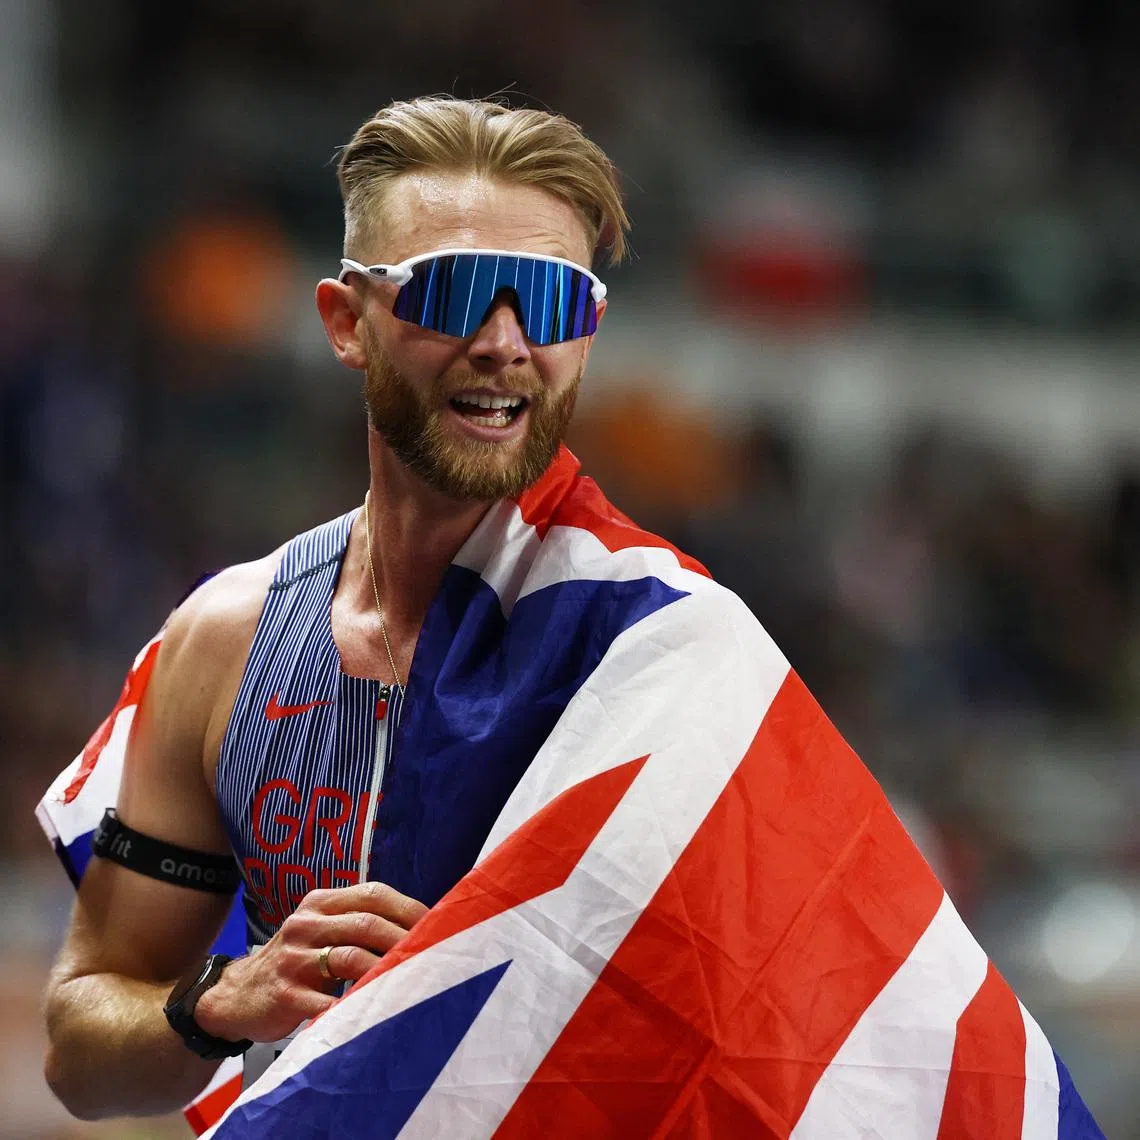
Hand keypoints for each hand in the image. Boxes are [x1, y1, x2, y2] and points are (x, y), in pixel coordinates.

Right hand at [193, 881, 427, 1042]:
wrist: (236, 996)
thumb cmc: (295, 961)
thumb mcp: (320, 929)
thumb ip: (357, 922)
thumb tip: (419, 924)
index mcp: (320, 902)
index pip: (372, 893)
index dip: (407, 907)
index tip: (436, 923)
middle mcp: (306, 923)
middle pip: (366, 923)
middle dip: (404, 939)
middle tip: (432, 955)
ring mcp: (294, 958)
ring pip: (350, 957)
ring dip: (385, 971)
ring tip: (411, 981)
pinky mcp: (285, 993)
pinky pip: (327, 999)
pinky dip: (353, 1005)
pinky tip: (375, 1009)